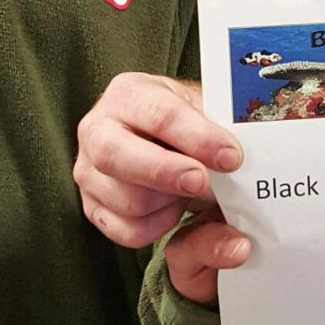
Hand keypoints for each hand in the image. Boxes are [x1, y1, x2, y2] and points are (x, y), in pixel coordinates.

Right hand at [74, 75, 250, 299]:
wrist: (160, 140)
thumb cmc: (185, 124)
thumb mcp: (201, 110)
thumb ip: (217, 125)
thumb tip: (237, 152)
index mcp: (129, 94)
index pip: (160, 115)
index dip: (197, 138)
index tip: (230, 157)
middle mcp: (97, 129)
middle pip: (118, 156)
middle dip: (166, 173)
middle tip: (203, 182)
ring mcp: (87, 170)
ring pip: (127, 200)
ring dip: (169, 202)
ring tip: (191, 190)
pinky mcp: (91, 205)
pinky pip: (127, 230)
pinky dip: (158, 226)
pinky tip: (173, 209)